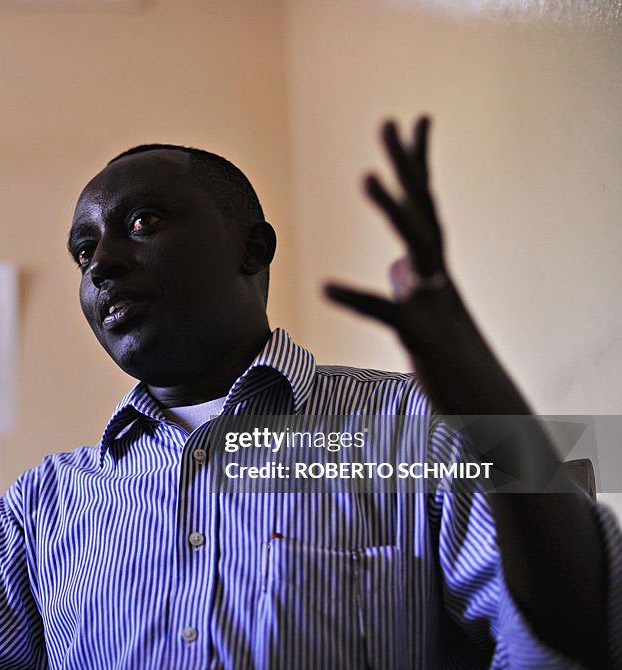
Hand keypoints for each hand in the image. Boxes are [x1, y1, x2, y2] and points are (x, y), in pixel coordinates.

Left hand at [324, 117, 528, 416]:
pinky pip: (387, 313)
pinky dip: (357, 297)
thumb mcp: (427, 315)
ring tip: (366, 177)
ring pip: (417, 248)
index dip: (416, 163)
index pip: (424, 204)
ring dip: (394, 211)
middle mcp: (438, 277)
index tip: (409, 121)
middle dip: (406, 164)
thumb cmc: (452, 360)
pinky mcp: (422, 337)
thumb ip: (412, 285)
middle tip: (388, 121)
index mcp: (434, 268)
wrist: (486, 408)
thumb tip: (398, 265)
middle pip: (423, 209)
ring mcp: (434, 304)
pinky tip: (324, 286)